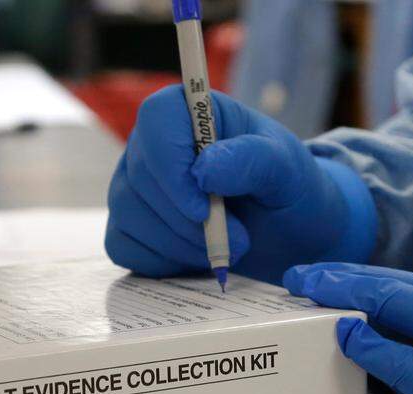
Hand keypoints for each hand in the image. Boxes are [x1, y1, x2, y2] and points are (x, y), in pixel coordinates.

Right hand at [105, 87, 376, 283]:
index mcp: (191, 111)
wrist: (285, 231)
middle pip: (141, 177)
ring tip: (228, 250)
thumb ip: (251, 160)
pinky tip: (198, 258)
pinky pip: (125, 247)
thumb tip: (204, 169)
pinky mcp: (130, 225)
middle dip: (188, 222)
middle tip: (240, 241)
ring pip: (129, 216)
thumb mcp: (286, 170)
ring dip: (181, 245)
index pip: (157, 119)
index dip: (172, 165)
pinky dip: (163, 262)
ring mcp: (136, 185)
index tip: (204, 207)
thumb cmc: (286, 189)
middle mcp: (153, 144)